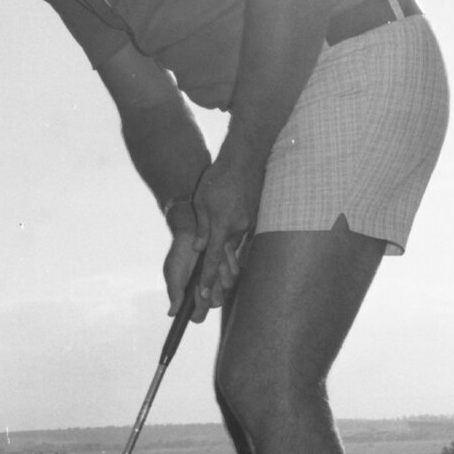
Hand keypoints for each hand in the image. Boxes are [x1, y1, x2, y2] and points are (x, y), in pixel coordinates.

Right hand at [162, 206, 243, 322]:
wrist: (192, 232)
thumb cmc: (179, 254)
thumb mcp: (173, 272)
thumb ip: (175, 292)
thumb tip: (171, 313)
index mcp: (192, 297)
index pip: (198, 315)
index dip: (199, 311)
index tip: (196, 298)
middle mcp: (208, 293)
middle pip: (216, 303)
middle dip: (209, 289)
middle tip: (201, 275)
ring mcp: (220, 282)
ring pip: (227, 286)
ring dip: (218, 271)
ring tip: (207, 256)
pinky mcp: (230, 269)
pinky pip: (235, 272)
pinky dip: (227, 260)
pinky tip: (220, 249)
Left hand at [189, 147, 262, 311]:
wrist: (245, 158)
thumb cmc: (219, 177)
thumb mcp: (201, 201)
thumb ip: (201, 227)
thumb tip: (199, 248)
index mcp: (221, 227)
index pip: (212, 260)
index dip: (207, 279)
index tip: (203, 295)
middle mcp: (238, 229)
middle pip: (225, 254)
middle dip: (218, 271)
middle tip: (211, 291)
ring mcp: (249, 223)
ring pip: (234, 242)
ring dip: (226, 248)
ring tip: (222, 260)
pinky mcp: (255, 216)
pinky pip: (242, 231)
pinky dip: (234, 233)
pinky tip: (231, 226)